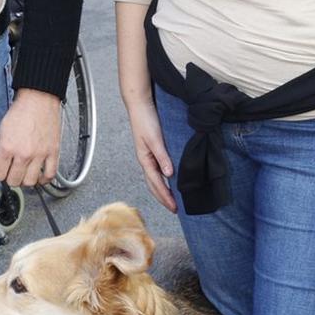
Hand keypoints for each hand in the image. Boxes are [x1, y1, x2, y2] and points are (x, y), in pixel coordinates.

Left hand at [0, 87, 60, 188]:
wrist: (39, 100)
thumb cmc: (21, 112)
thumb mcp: (2, 131)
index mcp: (7, 148)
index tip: (1, 170)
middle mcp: (23, 154)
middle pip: (14, 181)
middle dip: (11, 178)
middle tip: (12, 171)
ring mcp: (39, 154)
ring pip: (30, 182)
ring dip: (26, 180)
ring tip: (25, 173)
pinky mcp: (52, 152)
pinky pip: (49, 175)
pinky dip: (44, 179)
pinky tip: (40, 176)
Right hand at [125, 94, 175, 213]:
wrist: (139, 105)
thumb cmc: (145, 120)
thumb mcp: (155, 139)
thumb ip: (162, 157)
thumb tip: (169, 175)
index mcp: (145, 160)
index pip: (156, 184)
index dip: (165, 196)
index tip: (174, 207)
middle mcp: (145, 160)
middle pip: (154, 185)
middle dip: (163, 198)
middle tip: (174, 208)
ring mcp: (148, 156)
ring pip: (155, 179)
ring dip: (162, 190)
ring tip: (172, 198)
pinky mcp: (152, 150)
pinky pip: (157, 170)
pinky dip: (163, 179)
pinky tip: (169, 179)